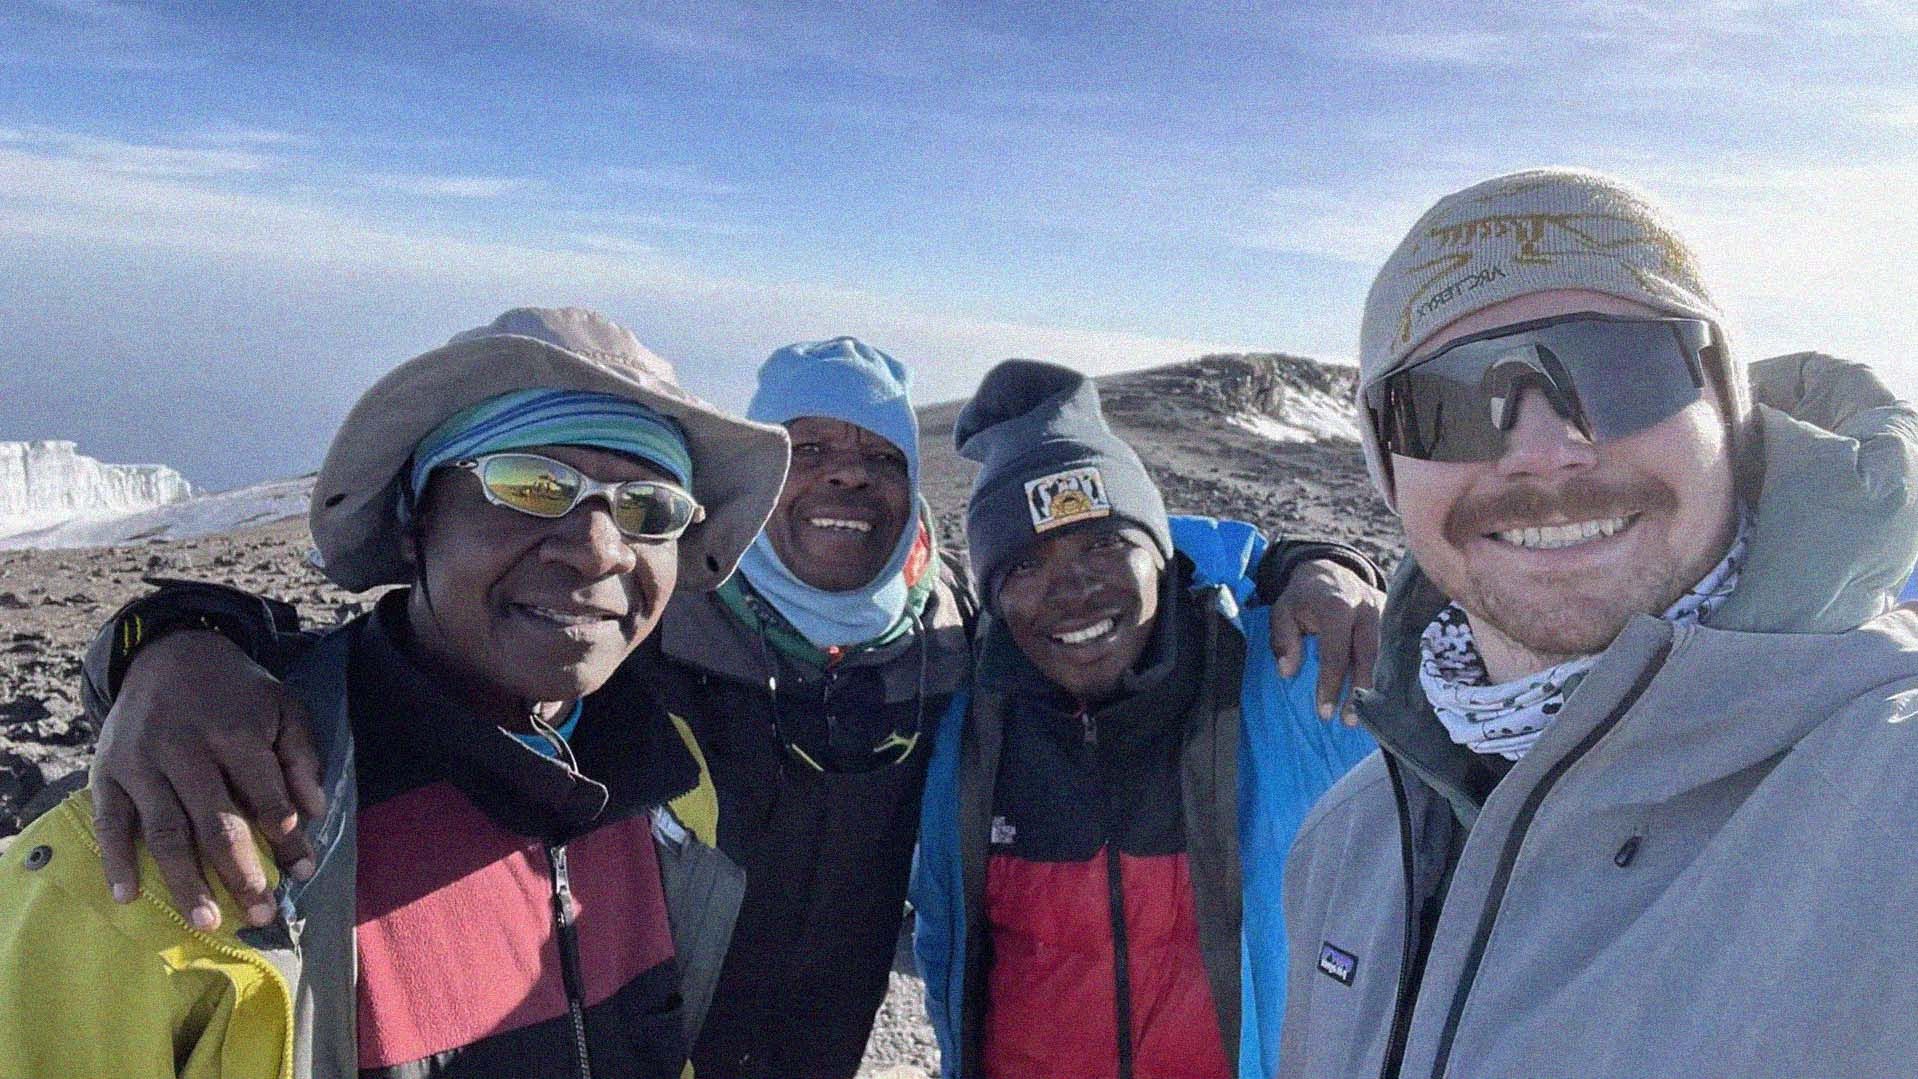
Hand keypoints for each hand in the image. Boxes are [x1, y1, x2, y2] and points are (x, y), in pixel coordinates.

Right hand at [89, 630, 323, 930]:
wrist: (169, 653)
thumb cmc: (236, 692)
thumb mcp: (282, 707)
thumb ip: (301, 756)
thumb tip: (314, 812)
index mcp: (233, 732)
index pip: (265, 795)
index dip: (288, 837)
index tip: (304, 872)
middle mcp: (183, 749)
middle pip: (214, 822)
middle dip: (241, 872)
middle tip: (261, 914)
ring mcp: (140, 762)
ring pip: (163, 830)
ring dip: (184, 881)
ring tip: (205, 921)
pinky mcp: (106, 771)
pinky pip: (109, 821)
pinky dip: (115, 860)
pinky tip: (127, 896)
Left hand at [1268, 559, 1383, 725]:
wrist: (1330, 569)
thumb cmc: (1304, 598)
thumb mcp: (1282, 612)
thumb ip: (1283, 639)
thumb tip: (1287, 672)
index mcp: (1337, 606)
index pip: (1336, 653)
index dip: (1331, 684)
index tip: (1325, 712)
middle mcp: (1367, 608)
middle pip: (1368, 657)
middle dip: (1360, 692)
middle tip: (1349, 721)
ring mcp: (1386, 612)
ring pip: (1386, 656)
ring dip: (1377, 688)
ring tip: (1367, 717)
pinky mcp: (1395, 617)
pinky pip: (1395, 649)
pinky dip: (1389, 674)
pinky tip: (1383, 698)